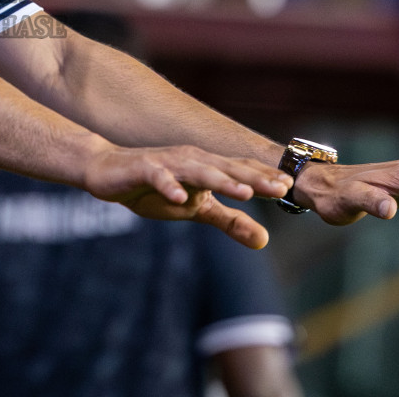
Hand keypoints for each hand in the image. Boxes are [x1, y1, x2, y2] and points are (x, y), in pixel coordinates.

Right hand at [82, 145, 293, 248]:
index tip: (292, 189)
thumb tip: (264, 240)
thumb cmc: (154, 188)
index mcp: (207, 167)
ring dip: (221, 180)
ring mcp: (168, 162)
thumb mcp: (195, 209)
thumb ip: (229, 221)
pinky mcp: (143, 167)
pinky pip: (158, 176)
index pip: (241, 172)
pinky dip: (168, 185)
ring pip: (199, 170)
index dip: (265, 179)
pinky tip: (178, 197)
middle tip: (280, 188)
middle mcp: (192, 159)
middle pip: (227, 168)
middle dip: (254, 178)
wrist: (106, 171)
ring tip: (244, 192)